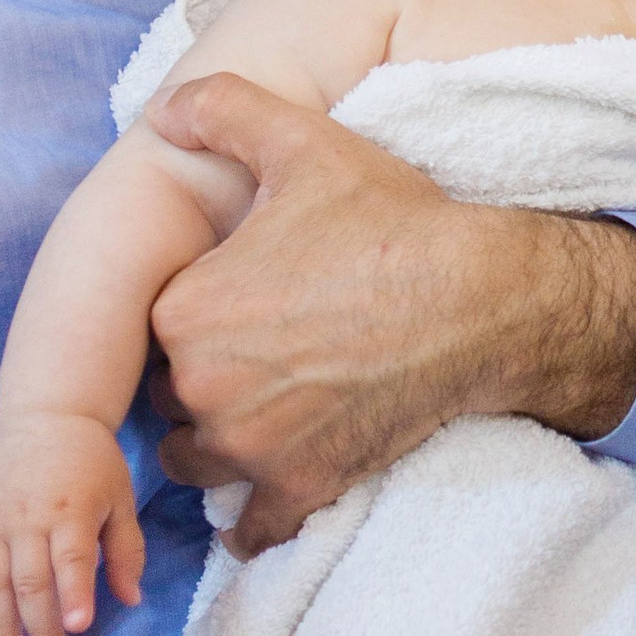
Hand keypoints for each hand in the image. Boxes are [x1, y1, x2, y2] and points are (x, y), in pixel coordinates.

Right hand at [0, 415, 145, 635]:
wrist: (43, 417)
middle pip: (30, 581)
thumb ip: (127, 549)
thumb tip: (131, 599)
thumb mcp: (120, 497)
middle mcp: (28, 518)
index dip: (73, 594)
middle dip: (41, 627)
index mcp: (71, 509)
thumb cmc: (90, 461)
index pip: (71, 558)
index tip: (77, 628)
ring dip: (2, 627)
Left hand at [143, 75, 635, 553]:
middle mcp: (203, 387)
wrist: (480, 299)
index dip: (190, 318)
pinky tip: (266, 494)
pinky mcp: (301, 488)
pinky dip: (251, 518)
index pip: (154, 331)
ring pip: (193, 461)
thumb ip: (223, 111)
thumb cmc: (392, 221)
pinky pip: (248, 527)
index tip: (233, 306)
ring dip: (216, 445)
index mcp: (186, 310)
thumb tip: (164, 109)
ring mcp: (252, 447)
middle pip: (168, 398)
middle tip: (254, 357)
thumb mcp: (305, 144)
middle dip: (198, 383)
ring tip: (260, 413)